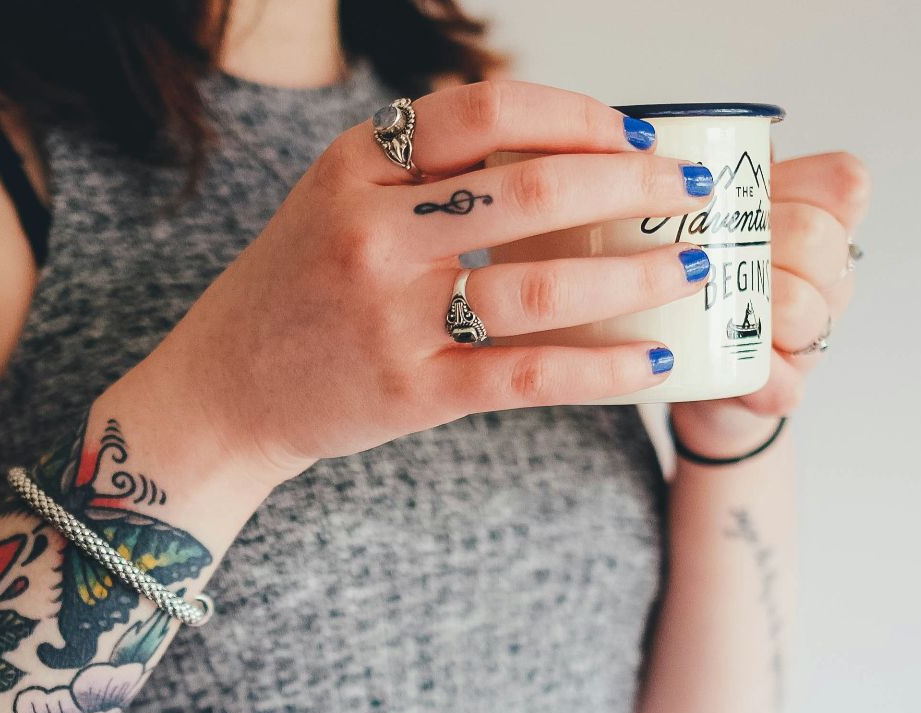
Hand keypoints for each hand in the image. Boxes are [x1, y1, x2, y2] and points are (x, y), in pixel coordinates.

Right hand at [119, 81, 717, 489]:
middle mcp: (372, 233)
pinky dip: (603, 368)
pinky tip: (652, 360)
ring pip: (545, 283)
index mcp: (356, 167)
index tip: (638, 135)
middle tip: (692, 194)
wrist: (224, 391)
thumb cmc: (297, 289)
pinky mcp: (412, 391)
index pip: (486, 112)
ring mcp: (392, 316)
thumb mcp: (337, 199)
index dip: (578, 115)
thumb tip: (563, 150)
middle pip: (532, 189)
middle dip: (633, 186)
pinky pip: (530, 374)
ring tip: (696, 265)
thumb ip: (426, 172)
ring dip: (639, 273)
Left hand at [668, 152, 871, 457]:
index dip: (803, 186)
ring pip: (805, 309)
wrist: (686, 370)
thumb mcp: (706, 214)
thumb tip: (687, 130)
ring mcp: (811, 335)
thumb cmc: (699, 275)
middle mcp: (827, 277)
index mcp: (816, 222)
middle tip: (709, 251)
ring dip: (756, 306)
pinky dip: (758, 374)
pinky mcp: (783, 389)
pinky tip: (735, 370)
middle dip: (762, 243)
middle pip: (818, 240)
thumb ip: (709, 171)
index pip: (845, 184)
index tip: (751, 197)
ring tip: (709, 304)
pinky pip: (786, 381)